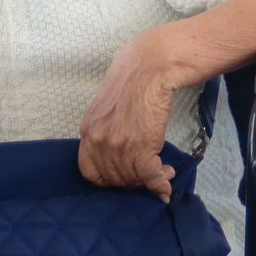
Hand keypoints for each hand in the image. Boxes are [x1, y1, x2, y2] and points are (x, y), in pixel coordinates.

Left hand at [78, 33, 181, 199]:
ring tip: (164, 172)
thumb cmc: (133, 81)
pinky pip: (150, 175)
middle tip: (149, 175)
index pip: (91, 172)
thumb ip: (106, 129)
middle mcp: (100, 141)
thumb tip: (118, 147)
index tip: (123, 177)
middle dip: (134, 181)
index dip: (108, 180)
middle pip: (114, 179)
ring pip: (133, 178)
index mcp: (88, 131)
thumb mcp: (107, 107)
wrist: (151, 67)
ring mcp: (119, 146)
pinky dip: (160, 184)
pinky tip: (166, 187)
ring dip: (151, 180)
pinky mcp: (142, 146)